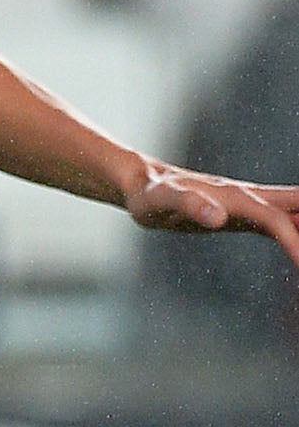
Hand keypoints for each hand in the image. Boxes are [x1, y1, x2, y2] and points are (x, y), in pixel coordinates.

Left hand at [126, 162, 298, 264]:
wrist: (143, 184)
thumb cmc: (150, 194)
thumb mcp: (161, 201)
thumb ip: (188, 205)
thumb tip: (218, 217)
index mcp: (238, 199)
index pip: (278, 222)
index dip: (296, 242)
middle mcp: (253, 198)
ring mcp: (253, 205)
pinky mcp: (248, 215)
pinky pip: (286, 223)